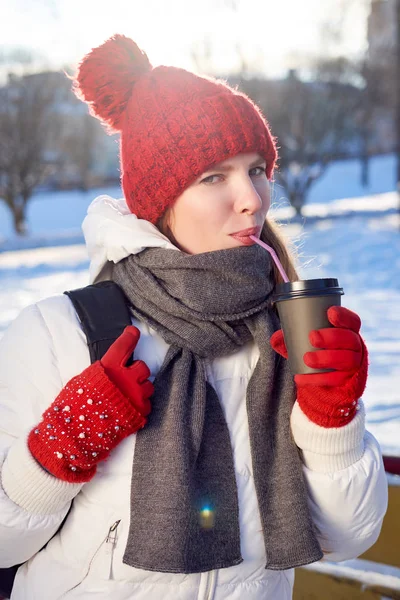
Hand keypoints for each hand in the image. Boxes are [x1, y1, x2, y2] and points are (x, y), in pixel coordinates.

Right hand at [28, 326, 153, 481]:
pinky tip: (128, 411)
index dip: (130, 337)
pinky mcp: (140, 413)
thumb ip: (99, 373)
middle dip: (137, 372)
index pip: (124, 346)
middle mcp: (126, 379)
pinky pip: (147, 404)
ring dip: (140, 389)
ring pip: (148, 386)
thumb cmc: (73, 407)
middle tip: (128, 379)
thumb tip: (109, 369)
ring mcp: (135, 396)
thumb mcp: (81, 382)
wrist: (75, 435)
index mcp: (109, 368)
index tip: (133, 332)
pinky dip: (140, 406)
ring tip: (127, 397)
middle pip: (143, 367)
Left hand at [270, 306, 367, 426]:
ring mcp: (354, 364)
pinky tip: (301, 379)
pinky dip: (318, 379)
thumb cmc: (318, 351)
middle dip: (332, 337)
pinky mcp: (349, 380)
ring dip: (327, 358)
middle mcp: (355, 346)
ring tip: (307, 358)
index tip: (330, 313)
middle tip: (312, 337)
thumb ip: (291, 337)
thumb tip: (274, 338)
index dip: (344, 316)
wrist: (328, 379)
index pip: (353, 321)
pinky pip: (336, 379)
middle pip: (350, 339)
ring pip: (346, 359)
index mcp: (348, 330)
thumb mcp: (307, 341)